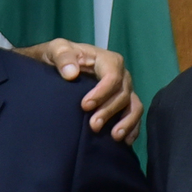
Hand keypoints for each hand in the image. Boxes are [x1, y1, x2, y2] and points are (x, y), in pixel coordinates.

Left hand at [18, 38, 143, 143]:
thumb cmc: (60, 57)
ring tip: (115, 137)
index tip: (85, 106)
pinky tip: (125, 141)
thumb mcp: (56, 50)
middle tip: (93, 126)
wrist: (60, 65)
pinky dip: (133, 127)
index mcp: (107, 60)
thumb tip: (72, 74)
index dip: (102, 93)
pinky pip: (134, 114)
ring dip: (126, 122)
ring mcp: (124, 89)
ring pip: (133, 105)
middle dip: (109, 111)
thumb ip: (63, 57)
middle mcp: (121, 74)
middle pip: (122, 94)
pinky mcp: (124, 102)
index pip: (112, 76)